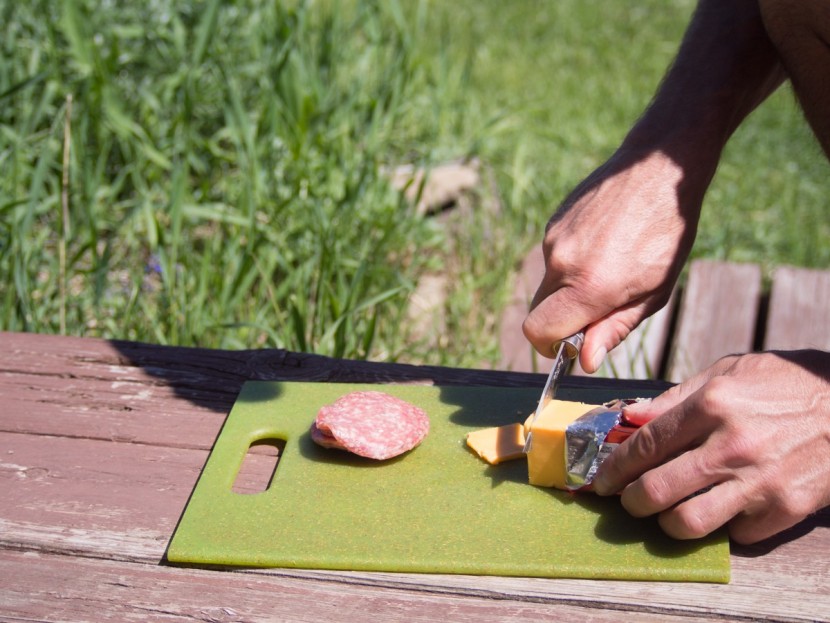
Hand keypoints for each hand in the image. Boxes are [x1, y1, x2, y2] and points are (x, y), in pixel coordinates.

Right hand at [522, 147, 704, 371]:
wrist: (660, 167)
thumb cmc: (667, 233)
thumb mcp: (653, 292)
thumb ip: (614, 328)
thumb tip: (585, 361)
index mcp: (588, 287)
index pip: (538, 332)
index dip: (552, 346)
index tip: (574, 343)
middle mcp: (561, 263)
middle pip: (538, 311)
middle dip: (560, 320)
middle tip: (599, 307)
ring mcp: (553, 239)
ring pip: (548, 283)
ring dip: (570, 286)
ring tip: (612, 263)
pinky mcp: (553, 222)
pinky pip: (554, 257)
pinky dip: (573, 261)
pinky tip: (605, 242)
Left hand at [593, 350, 829, 543]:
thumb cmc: (784, 383)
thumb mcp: (728, 372)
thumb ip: (674, 398)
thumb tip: (629, 417)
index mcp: (712, 406)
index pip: (644, 445)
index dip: (614, 467)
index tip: (601, 479)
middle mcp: (731, 446)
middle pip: (656, 491)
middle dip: (630, 502)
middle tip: (627, 501)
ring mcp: (760, 482)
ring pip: (688, 524)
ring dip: (667, 522)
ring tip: (667, 511)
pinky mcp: (785, 510)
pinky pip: (734, 535)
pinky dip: (721, 527)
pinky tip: (720, 510)